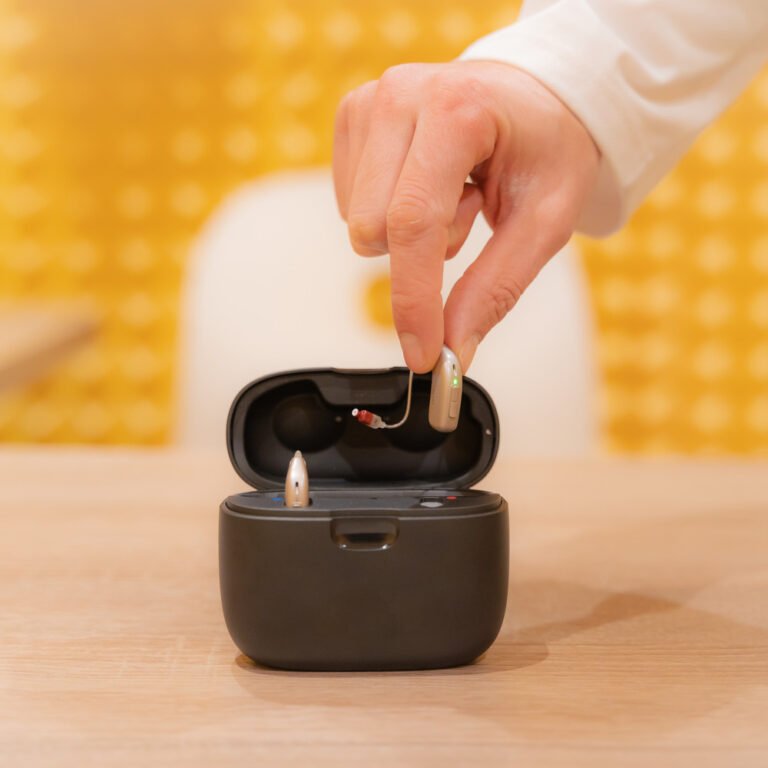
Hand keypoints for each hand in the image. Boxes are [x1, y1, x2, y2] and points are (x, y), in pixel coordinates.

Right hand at [333, 61, 599, 371]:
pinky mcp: (352, 117)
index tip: (423, 354)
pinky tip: (425, 184)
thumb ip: (496, 287)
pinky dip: (389, 215)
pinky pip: (350, 206)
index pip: (414, 222)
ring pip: (358, 223)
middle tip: (469, 215)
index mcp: (457, 109)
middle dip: (420, 255)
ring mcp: (370, 102)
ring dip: (406, 234)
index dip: (413, 300)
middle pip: (374, 231)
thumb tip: (453, 350)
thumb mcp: (545, 221)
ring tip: (452, 194)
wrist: (531, 97)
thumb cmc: (547, 147)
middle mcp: (401, 96)